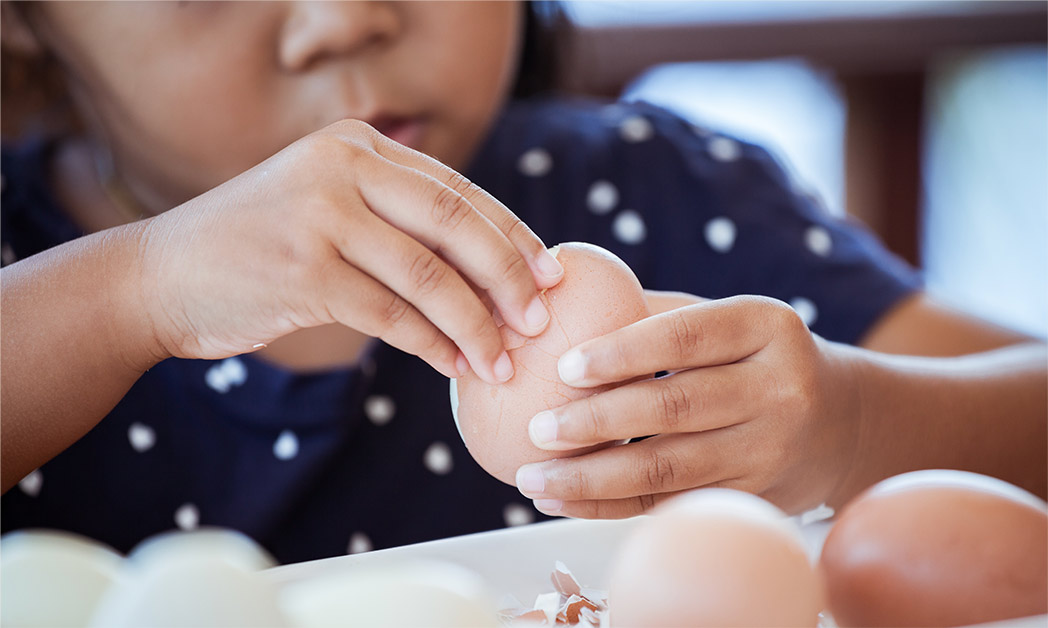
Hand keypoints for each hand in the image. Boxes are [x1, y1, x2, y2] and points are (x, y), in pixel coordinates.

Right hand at [135, 120, 562, 382]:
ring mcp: (318, 217)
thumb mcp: (326, 207)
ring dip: (476, 326)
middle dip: (509, 277)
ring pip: (429, 276)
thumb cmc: (259, 248)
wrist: (161, 276)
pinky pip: (392, 316)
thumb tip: (493, 268)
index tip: (551, 273)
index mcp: (356, 145)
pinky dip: (433, 346)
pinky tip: (456, 366)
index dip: (512, 235)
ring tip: (503, 361)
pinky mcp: (302, 272)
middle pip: (456, 224)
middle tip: (540, 319)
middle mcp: (341, 168)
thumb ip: (395, 218)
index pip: (458, 189)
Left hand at [514, 294, 860, 516]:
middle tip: (537, 428)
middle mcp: (778, 388)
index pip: (685, 336)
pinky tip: (561, 500)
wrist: (840, 422)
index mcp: (766, 326)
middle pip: (674, 407)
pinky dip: (608, 506)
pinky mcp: (754, 497)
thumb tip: (559, 297)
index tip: (563, 367)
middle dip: (595, 422)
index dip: (621, 352)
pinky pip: (668, 503)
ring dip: (591, 476)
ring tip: (533, 476)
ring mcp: (770, 450)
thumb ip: (658, 313)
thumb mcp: (728, 322)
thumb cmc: (754, 359)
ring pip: (668, 468)